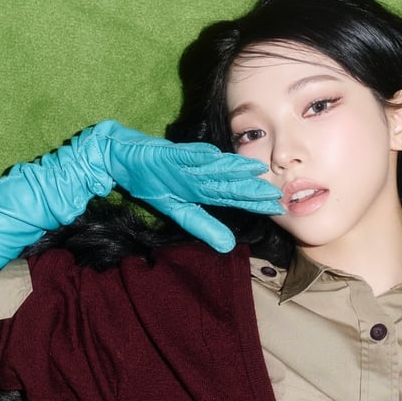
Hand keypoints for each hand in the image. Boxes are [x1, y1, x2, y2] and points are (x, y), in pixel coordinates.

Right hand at [72, 120, 282, 251]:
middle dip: (251, 189)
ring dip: (233, 169)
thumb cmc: (154, 181)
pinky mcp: (168, 154)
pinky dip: (198, 157)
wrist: (124, 159)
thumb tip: (229, 246)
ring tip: (254, 170)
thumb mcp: (178, 211)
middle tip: (275, 193)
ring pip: (213, 168)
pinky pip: (185, 156)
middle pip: (228, 183)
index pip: (233, 197)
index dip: (253, 202)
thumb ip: (203, 226)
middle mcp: (198, 175)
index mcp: (202, 189)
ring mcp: (185, 164)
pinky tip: (214, 156)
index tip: (277, 208)